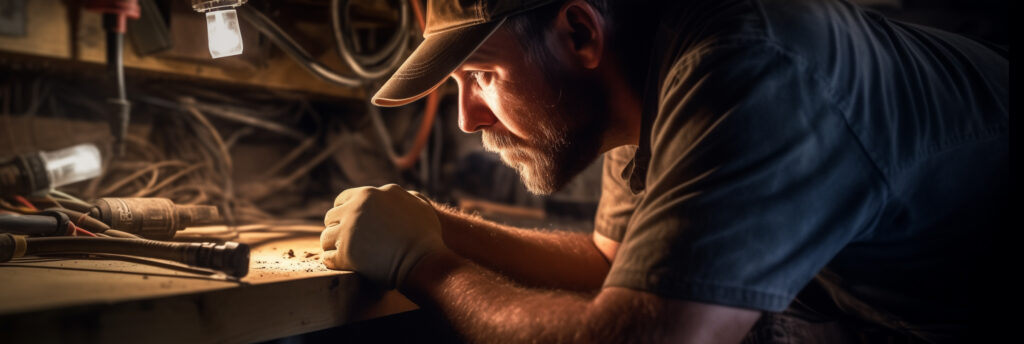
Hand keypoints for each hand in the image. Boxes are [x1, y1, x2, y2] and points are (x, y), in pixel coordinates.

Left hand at [320, 184, 444, 288]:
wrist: (423, 259)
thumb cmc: (426, 235)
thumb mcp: (419, 205)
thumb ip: (404, 197)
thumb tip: (398, 196)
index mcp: (370, 194)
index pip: (343, 200)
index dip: (345, 213)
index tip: (350, 225)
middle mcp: (356, 208)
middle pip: (331, 217)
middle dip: (337, 229)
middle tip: (346, 242)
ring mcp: (348, 230)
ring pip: (326, 237)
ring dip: (333, 246)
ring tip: (344, 255)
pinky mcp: (344, 252)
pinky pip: (328, 257)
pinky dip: (333, 262)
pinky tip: (342, 266)